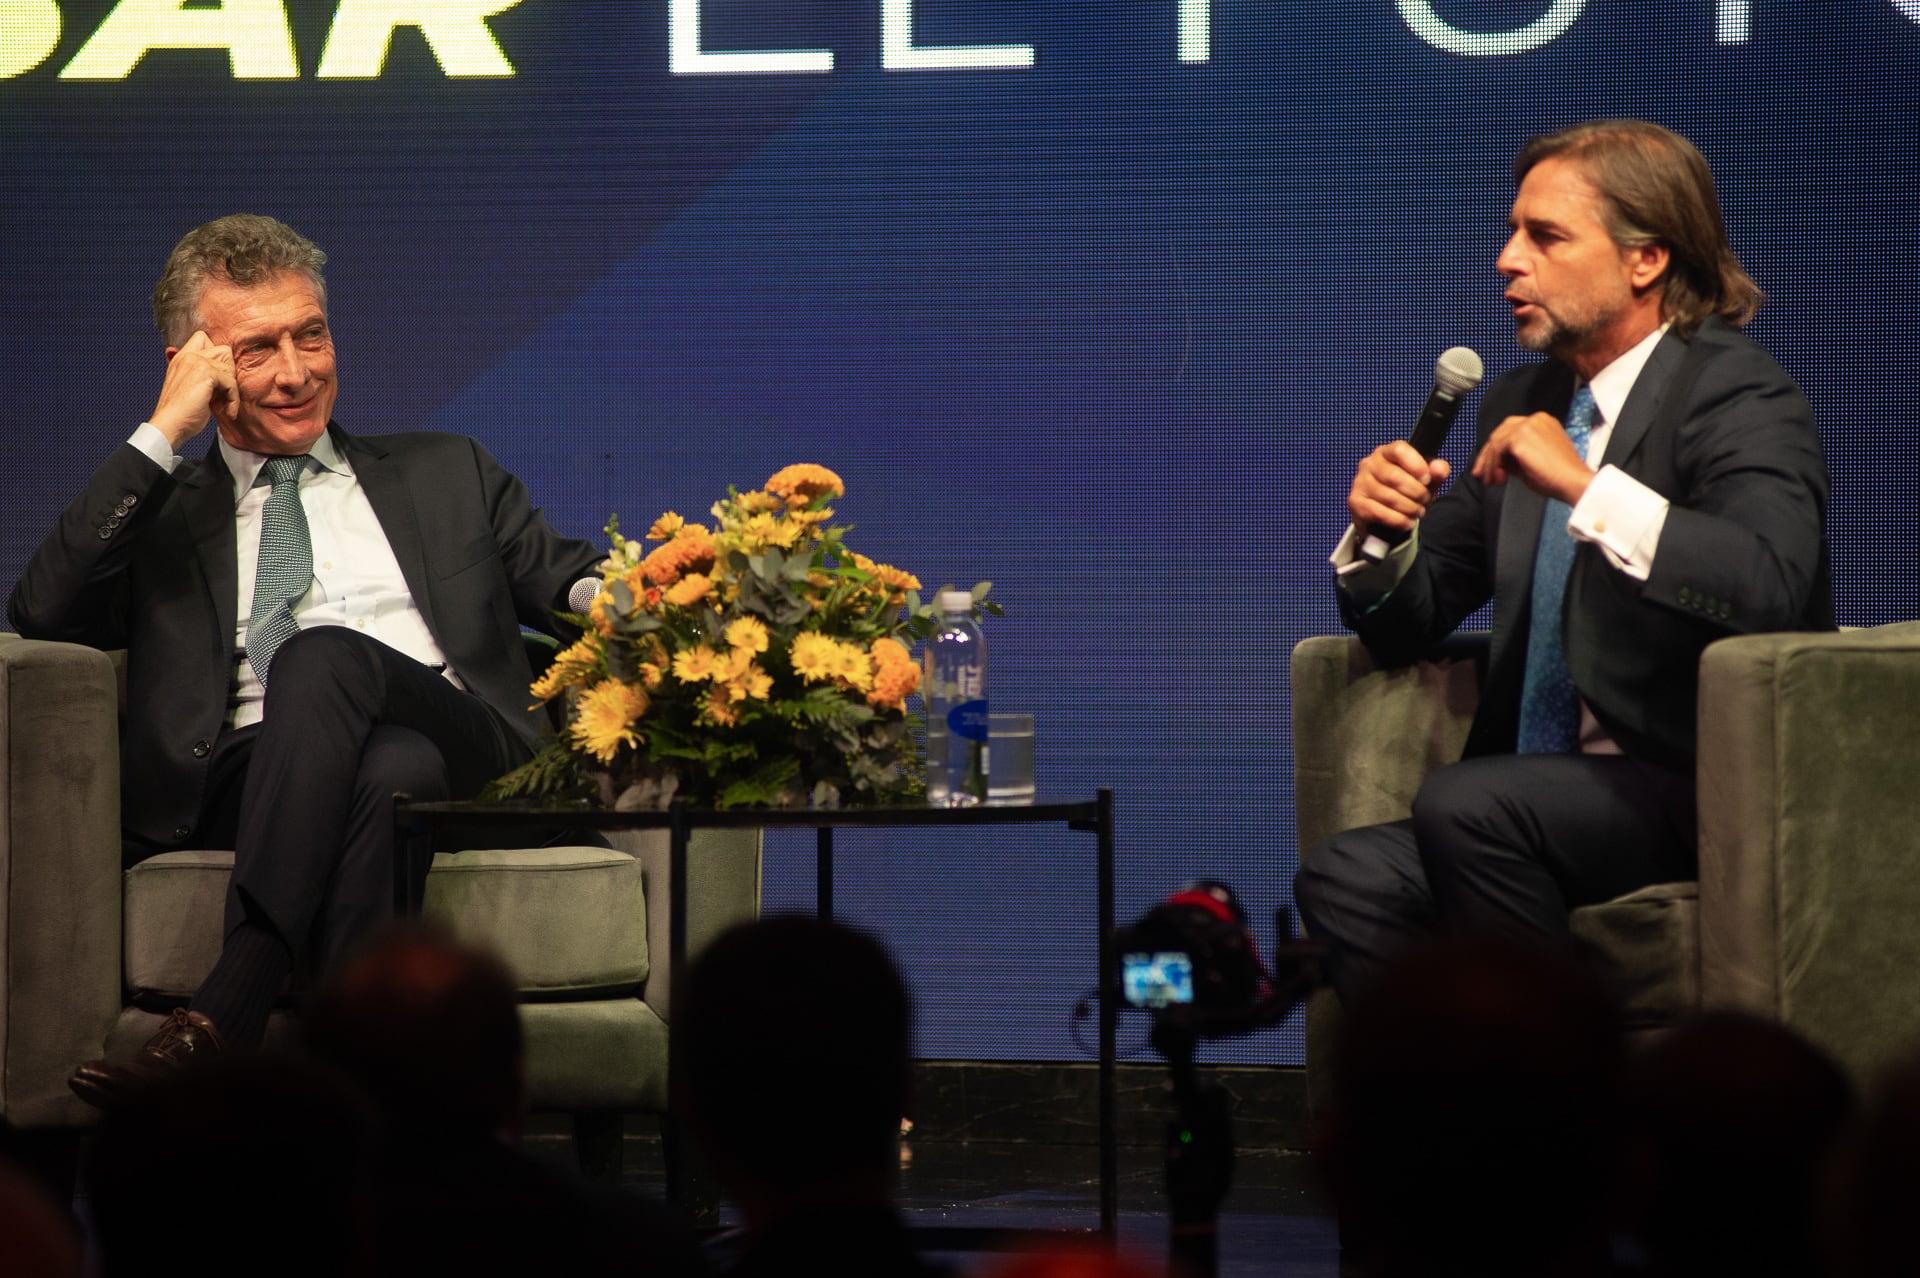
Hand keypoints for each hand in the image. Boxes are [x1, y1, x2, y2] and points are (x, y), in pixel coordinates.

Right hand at [149, 331, 238, 449]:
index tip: (216, 381)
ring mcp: (196, 362)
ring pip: (230, 368)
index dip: (217, 357)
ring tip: (221, 405)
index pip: (203, 338)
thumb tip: (226, 371)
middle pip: (224, 351)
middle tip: (220, 394)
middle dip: (228, 374)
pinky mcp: (206, 373)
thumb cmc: (181, 413)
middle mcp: (188, 356)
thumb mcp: (191, 388)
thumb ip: (203, 375)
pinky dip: (233, 400)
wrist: (170, 425)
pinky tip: (227, 412)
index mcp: (181, 358)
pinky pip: (232, 383)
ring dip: (231, 391)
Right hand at [1348, 441, 1451, 533]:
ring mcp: (1360, 483)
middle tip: (1424, 500)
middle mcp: (1369, 464)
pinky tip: (1407, 522)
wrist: (1384, 515)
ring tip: (1417, 511)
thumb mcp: (1426, 480)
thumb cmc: (1405, 492)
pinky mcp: (1355, 502)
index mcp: (1387, 452)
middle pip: (1393, 476)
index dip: (1416, 465)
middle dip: (1415, 492)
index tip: (1427, 480)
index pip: (1399, 450)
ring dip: (1408, 508)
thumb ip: (1437, 471)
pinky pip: (1379, 512)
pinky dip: (1397, 520)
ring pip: (1388, 497)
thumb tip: (1438, 469)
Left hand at [1470, 412, 1593, 505]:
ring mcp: (1528, 425)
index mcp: (1542, 423)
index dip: (1496, 451)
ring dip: (1490, 464)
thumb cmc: (1559, 477)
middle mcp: (1535, 419)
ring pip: (1496, 442)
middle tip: (1481, 475)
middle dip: (1487, 456)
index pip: (1510, 431)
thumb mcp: (1532, 463)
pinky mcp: (1520, 437)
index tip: (1488, 469)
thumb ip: (1513, 458)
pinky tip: (1498, 479)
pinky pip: (1497, 449)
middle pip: (1500, 433)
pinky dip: (1493, 465)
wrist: (1573, 481)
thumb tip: (1496, 462)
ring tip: (1493, 482)